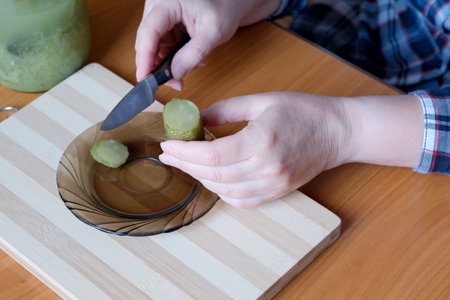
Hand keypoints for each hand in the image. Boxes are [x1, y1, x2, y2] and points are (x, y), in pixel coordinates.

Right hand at [135, 0, 281, 88]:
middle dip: (158, 67)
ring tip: (191, 67)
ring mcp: (159, 18)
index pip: (149, 32)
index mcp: (166, 3)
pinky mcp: (164, 28)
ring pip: (153, 49)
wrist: (229, 4)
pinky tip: (189, 61)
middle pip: (147, 42)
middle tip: (175, 84)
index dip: (144, 58)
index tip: (145, 80)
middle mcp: (157, 8)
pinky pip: (162, 49)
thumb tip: (176, 73)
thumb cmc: (223, 10)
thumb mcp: (214, 31)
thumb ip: (195, 52)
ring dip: (168, 65)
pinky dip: (173, 60)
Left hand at [159, 92, 350, 206]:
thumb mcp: (261, 101)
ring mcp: (273, 184)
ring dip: (201, 179)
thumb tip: (196, 118)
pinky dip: (222, 192)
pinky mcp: (277, 192)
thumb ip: (225, 110)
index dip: (184, 152)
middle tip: (169, 154)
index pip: (211, 155)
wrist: (337, 132)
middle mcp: (267, 168)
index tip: (168, 144)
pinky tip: (212, 179)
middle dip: (185, 165)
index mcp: (261, 140)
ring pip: (224, 191)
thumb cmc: (304, 111)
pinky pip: (242, 201)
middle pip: (213, 174)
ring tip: (187, 164)